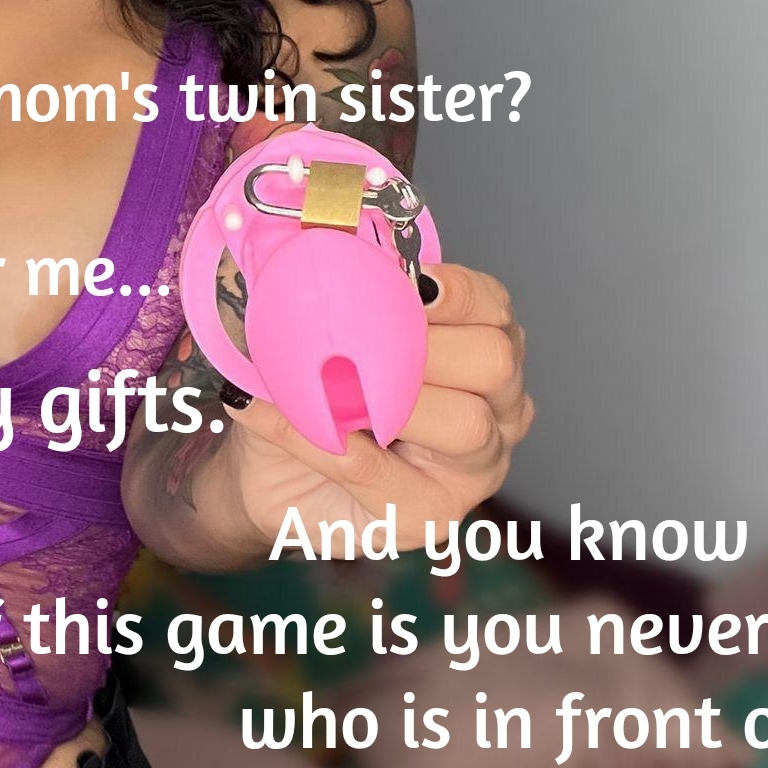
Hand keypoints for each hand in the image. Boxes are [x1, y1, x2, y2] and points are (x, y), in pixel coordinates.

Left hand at [222, 259, 533, 552]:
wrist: (269, 476)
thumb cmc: (313, 397)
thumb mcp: (328, 336)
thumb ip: (341, 299)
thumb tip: (318, 250)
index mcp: (484, 356)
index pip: (496, 311)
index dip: (459, 291)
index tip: (408, 279)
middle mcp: (497, 413)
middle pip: (495, 362)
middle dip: (428, 342)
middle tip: (362, 336)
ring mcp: (473, 471)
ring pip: (465, 424)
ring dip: (388, 394)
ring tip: (324, 379)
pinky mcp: (431, 517)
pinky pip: (379, 470)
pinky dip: (318, 437)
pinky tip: (271, 415)